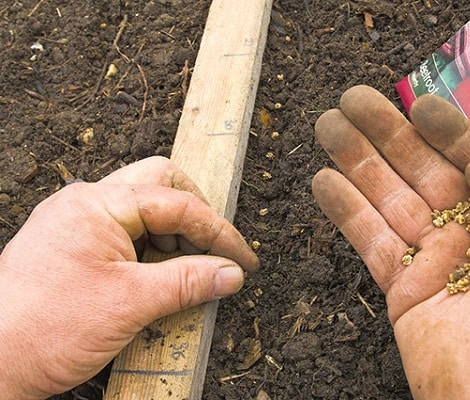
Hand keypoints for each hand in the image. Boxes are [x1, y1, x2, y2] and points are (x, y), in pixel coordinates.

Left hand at [0, 156, 257, 398]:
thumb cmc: (45, 330)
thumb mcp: (130, 304)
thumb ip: (188, 282)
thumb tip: (232, 273)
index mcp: (97, 204)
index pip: (177, 203)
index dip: (218, 232)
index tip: (242, 260)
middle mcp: (86, 203)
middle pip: (160, 185)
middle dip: (195, 216)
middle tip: (216, 251)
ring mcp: (78, 222)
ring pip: (145, 208)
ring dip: (174, 235)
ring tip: (190, 272)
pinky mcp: (75, 245)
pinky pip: (127, 231)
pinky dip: (153, 249)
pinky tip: (161, 277)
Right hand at [312, 86, 469, 398]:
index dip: (444, 130)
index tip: (417, 102)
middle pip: (422, 172)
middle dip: (387, 135)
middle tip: (355, 102)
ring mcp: (437, 264)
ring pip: (388, 200)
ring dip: (357, 163)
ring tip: (329, 127)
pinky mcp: (404, 294)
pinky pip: (369, 242)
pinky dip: (345, 211)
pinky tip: (326, 182)